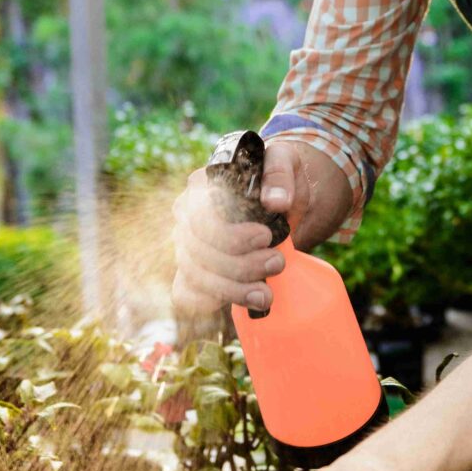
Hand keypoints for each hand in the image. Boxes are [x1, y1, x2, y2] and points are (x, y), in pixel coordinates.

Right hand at [170, 137, 308, 324]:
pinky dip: (209, 302)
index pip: (200, 214)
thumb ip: (280, 176)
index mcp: (201, 185)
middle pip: (197, 250)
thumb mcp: (285, 164)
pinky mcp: (194, 271)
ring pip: (195, 276)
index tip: (265, 237)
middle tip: (277, 263)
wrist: (281, 202)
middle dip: (239, 265)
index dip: (229, 233)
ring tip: (266, 296)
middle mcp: (186, 215)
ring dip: (232, 290)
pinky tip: (236, 306)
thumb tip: (275, 200)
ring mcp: (187, 245)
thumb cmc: (277, 180)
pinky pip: (187, 294)